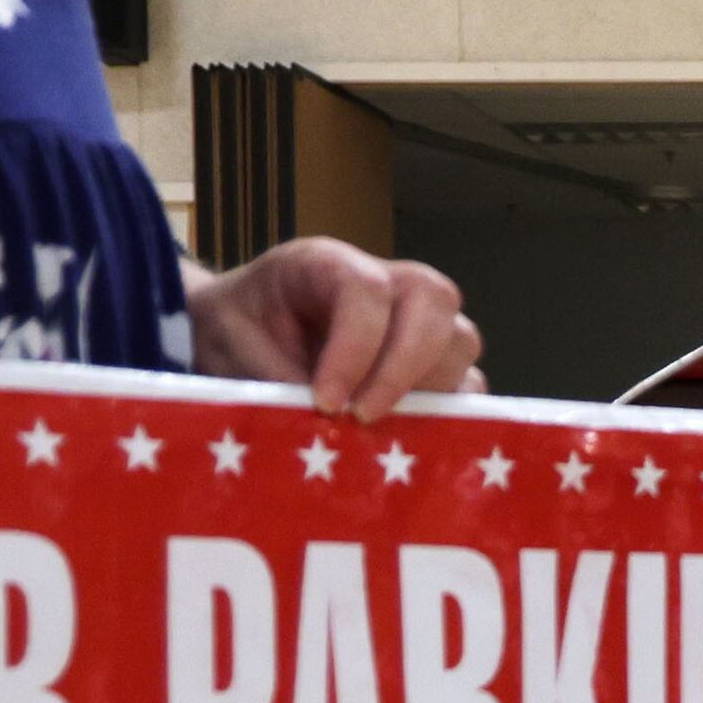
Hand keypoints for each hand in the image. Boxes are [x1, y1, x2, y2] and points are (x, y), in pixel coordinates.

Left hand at [188, 236, 479, 420]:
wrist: (237, 339)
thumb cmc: (235, 335)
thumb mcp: (234, 351)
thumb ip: (280, 384)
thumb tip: (327, 430)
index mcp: (326, 264)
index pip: (366, 289)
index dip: (355, 349)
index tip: (325, 403)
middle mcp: (385, 283)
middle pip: (432, 301)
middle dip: (404, 365)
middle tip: (363, 418)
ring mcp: (416, 321)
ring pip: (459, 341)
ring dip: (430, 390)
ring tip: (383, 429)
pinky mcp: (432, 364)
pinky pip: (468, 385)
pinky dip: (450, 414)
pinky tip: (409, 438)